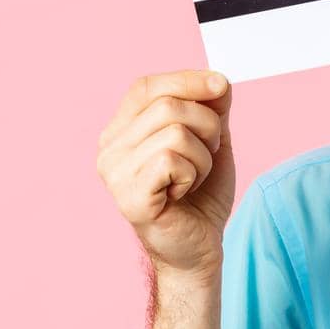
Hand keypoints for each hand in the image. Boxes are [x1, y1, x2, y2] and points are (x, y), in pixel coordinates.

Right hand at [96, 69, 235, 280]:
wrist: (200, 248)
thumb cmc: (201, 196)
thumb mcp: (212, 142)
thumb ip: (212, 108)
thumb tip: (217, 80)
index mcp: (121, 131)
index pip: (147, 86)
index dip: (186, 80)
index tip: (220, 85)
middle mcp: (109, 149)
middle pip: (168, 105)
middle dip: (207, 127)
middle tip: (205, 156)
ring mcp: (114, 174)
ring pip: (176, 132)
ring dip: (203, 157)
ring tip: (192, 179)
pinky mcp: (129, 197)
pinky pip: (173, 160)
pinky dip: (194, 174)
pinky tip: (183, 193)